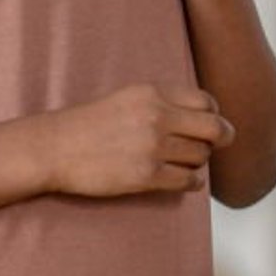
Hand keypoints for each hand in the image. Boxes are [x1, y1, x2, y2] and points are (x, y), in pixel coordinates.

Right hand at [48, 82, 235, 197]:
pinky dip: (191, 182)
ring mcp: (152, 147)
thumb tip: (202, 115)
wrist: (56, 147)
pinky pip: (187, 180)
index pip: (207, 101)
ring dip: (198, 162)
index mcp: (153, 93)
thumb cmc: (90, 124)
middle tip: (215, 145)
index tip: (209, 124)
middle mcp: (156, 116)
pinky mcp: (145, 176)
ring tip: (184, 162)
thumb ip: (163, 102)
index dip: (214, 115)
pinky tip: (183, 180)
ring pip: (201, 156)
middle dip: (220, 138)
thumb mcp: (128, 97)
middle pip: (214, 128)